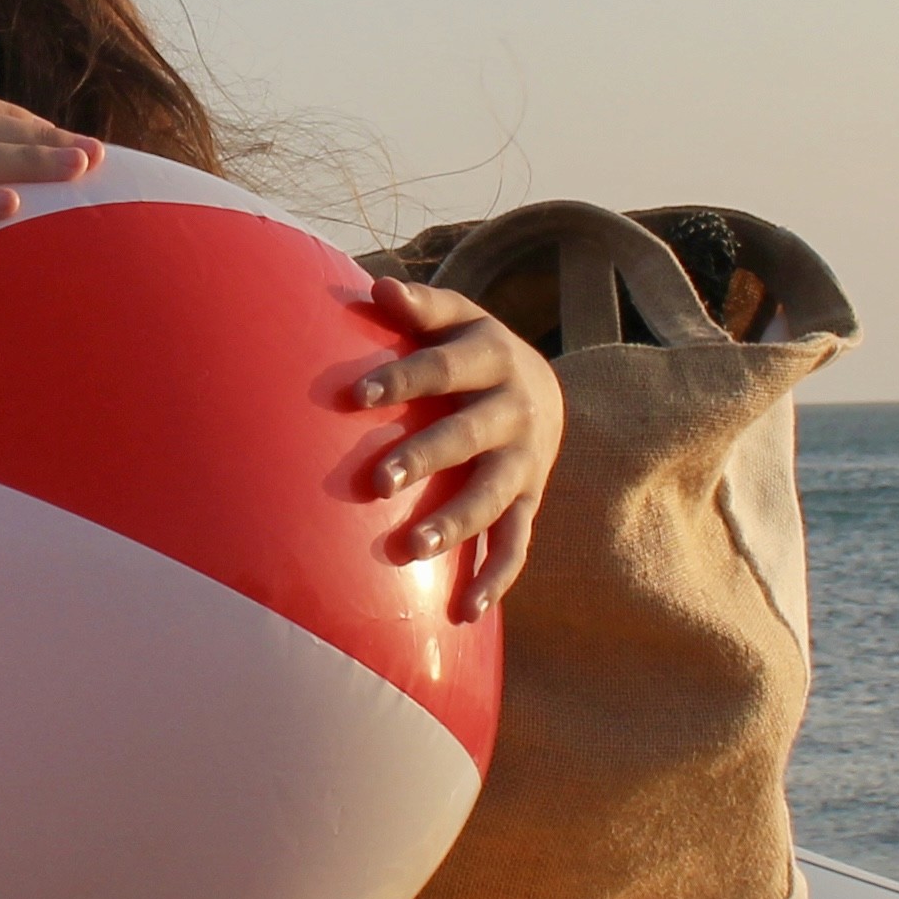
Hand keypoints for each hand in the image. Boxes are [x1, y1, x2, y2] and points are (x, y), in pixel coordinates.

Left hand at [351, 278, 564, 621]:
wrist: (544, 389)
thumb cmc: (472, 351)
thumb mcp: (458, 319)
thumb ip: (421, 307)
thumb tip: (378, 287)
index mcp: (491, 359)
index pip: (441, 369)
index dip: (400, 379)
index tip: (354, 396)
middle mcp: (513, 412)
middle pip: (468, 435)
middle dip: (425, 457)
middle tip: (378, 480)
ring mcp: (525, 462)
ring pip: (493, 497)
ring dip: (455, 523)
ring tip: (411, 548)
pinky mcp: (529, 502)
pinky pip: (516, 544)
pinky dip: (495, 578)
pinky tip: (465, 610)